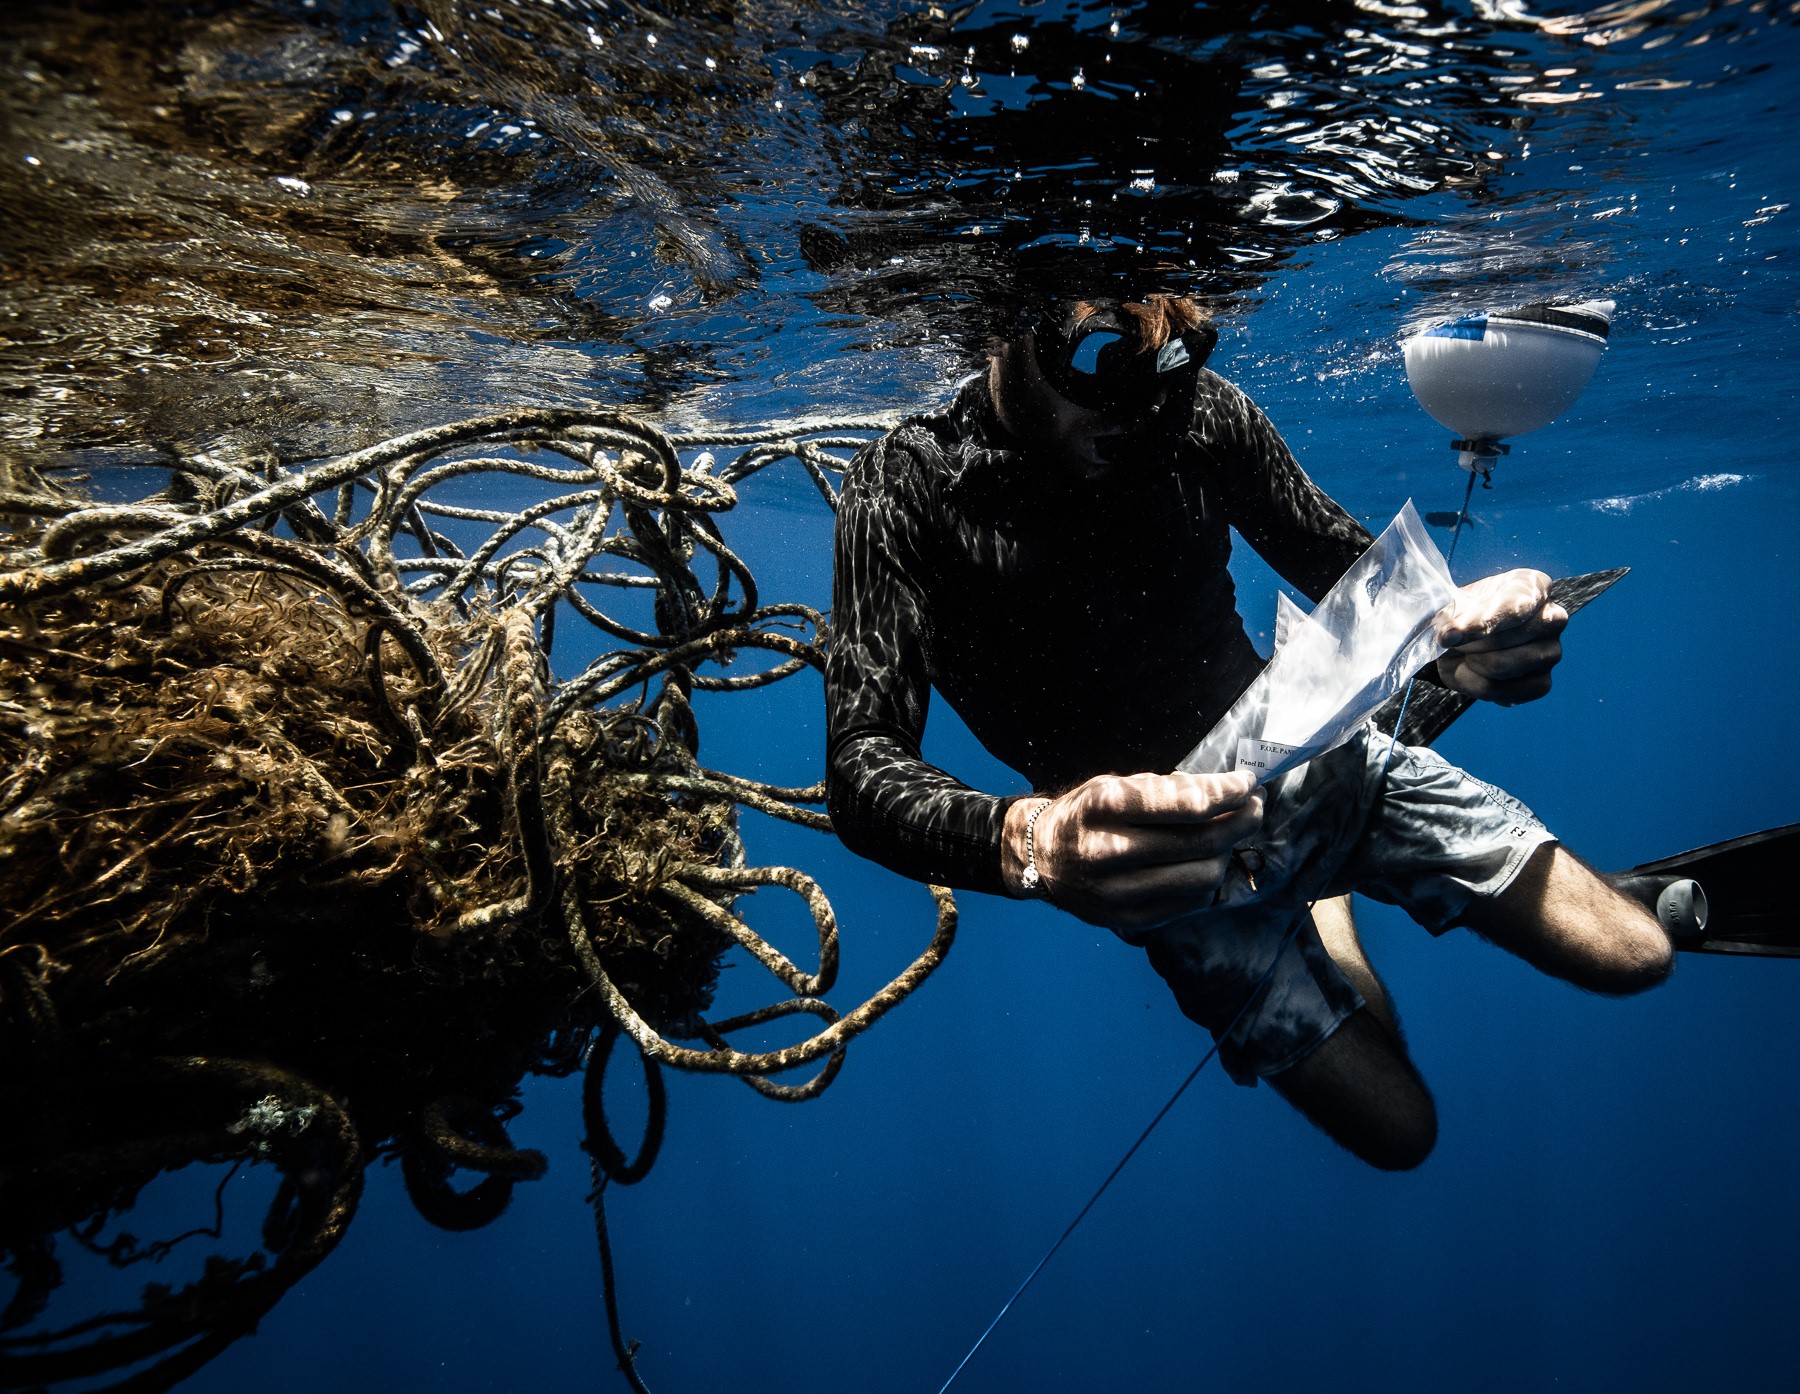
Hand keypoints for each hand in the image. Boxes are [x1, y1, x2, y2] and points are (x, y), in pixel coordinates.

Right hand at [1003, 770, 1264, 932]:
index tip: (1249, 783)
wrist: (1040, 857)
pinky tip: (1205, 862)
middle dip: (1242, 820)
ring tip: (1229, 835)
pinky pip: (1190, 902)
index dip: (1230, 793)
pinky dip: (1207, 880)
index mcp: (1105, 807)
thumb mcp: (1115, 785)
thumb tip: (1229, 790)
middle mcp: (1110, 850)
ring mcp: (1118, 890)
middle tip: (1254, 807)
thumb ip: (1168, 789)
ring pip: (1204, 876)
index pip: (1189, 805)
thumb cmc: (1086, 814)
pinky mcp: (1127, 918)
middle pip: (1203, 842)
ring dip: (1227, 852)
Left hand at [1433, 568, 1566, 704]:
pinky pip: (1501, 691)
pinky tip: (1472, 671)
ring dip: (1469, 663)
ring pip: (1501, 667)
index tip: (1446, 635)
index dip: (1479, 623)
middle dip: (1468, 645)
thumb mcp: (1453, 606)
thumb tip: (1449, 635)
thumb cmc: (1464, 615)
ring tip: (1465, 654)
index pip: (1514, 606)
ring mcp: (1552, 652)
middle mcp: (1553, 617)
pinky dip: (1474, 685)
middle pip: (1505, 639)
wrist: (1462, 640)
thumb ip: (1453, 616)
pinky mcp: (1543, 683)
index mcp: (1534, 586)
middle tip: (1451, 642)